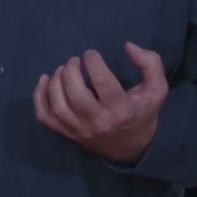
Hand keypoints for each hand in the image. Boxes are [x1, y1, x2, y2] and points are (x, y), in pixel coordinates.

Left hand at [33, 42, 168, 162]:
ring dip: (55, 82)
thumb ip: (150, 64)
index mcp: (121, 110)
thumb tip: (129, 46)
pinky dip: (39, 98)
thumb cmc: (142, 113)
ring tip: (62, 69)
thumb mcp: (157, 90)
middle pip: (76, 95)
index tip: (91, 54)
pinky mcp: (68, 134)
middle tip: (74, 61)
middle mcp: (98, 122)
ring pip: (58, 106)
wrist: (132, 149)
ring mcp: (80, 131)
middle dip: (71, 71)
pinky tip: (44, 81)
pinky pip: (45, 117)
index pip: (102, 82)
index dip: (93, 62)